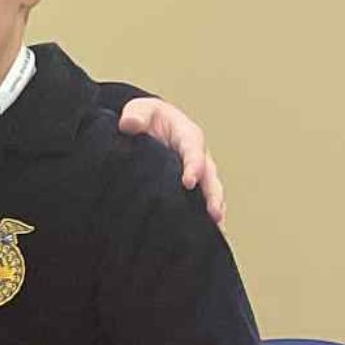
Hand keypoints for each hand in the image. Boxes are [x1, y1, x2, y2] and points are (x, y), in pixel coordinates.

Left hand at [118, 97, 224, 225]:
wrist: (148, 126)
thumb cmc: (147, 117)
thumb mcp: (139, 110)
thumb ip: (136, 116)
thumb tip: (129, 125)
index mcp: (188, 135)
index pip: (193, 150)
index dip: (193, 166)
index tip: (188, 182)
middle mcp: (198, 155)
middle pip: (210, 176)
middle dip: (213, 195)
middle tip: (214, 214)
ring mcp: (197, 171)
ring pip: (210, 190)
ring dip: (213, 208)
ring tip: (215, 230)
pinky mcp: (190, 185)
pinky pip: (201, 200)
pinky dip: (204, 216)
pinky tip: (206, 235)